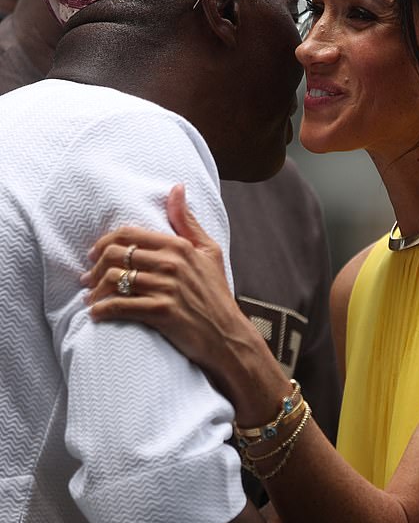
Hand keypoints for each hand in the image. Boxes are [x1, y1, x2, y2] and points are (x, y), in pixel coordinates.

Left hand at [81, 185, 287, 417]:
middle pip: (116, 255)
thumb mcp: (208, 251)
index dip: (104, 242)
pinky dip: (102, 310)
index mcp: (178, 245)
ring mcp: (166, 288)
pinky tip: (97, 314)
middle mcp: (171, 263)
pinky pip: (120, 306)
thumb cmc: (216, 293)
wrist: (226, 335)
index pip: (128, 234)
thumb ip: (187, 221)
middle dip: (94, 267)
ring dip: (95, 290)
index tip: (94, 255)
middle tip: (87, 279)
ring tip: (90, 298)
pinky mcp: (161, 312)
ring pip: (114, 280)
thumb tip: (176, 187)